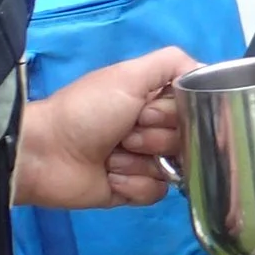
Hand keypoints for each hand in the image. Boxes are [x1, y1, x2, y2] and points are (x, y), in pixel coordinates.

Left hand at [13, 46, 196, 208]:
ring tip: (111, 157)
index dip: (174, 114)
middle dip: (155, 138)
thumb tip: (209, 73)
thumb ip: (173, 63)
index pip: (192, 109)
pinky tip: (110, 176)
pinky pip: (157, 192)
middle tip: (126, 134)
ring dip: (140, 162)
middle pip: (186, 140)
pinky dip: (134, 184)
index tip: (145, 111)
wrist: (44, 153)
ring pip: (175, 168)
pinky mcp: (133, 189)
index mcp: (153, 100)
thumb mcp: (129, 75)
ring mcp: (144, 161)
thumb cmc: (86, 110)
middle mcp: (153, 129)